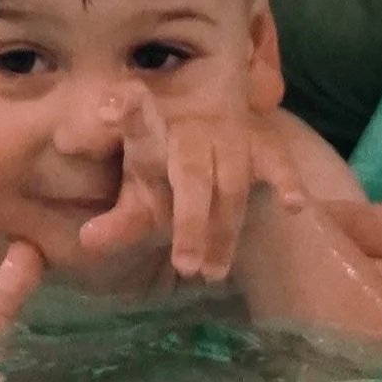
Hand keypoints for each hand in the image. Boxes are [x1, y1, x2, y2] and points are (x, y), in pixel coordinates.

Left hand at [74, 88, 306, 284]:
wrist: (214, 150)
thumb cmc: (167, 177)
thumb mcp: (141, 200)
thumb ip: (118, 222)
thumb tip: (87, 241)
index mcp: (151, 131)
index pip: (135, 113)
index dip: (124, 107)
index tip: (108, 108)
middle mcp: (191, 128)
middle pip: (192, 174)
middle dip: (190, 222)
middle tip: (184, 266)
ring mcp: (231, 133)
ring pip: (231, 183)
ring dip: (224, 231)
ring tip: (213, 274)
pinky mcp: (264, 143)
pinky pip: (278, 162)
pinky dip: (287, 181)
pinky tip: (295, 205)